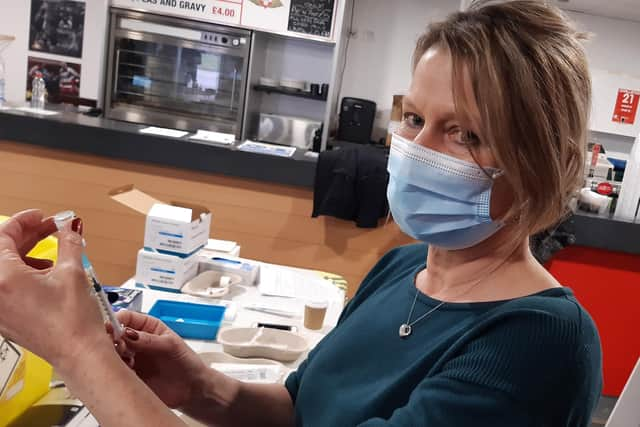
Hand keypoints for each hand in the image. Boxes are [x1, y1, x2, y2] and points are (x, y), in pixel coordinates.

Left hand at [0, 210, 111, 372]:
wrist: (77, 352)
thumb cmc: (72, 322)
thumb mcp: (73, 272)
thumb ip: (69, 243)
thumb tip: (70, 228)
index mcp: (3, 277)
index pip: (4, 236)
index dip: (24, 221)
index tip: (40, 217)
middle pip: (2, 252)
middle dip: (28, 237)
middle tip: (50, 229)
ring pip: (4, 269)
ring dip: (26, 255)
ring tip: (53, 255)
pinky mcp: (5, 318)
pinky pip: (6, 287)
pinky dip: (23, 274)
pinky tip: (47, 275)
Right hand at [112, 310, 208, 408]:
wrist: (191, 389)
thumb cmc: (186, 362)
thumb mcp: (170, 345)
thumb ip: (148, 340)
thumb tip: (127, 333)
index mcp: (147, 327)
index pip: (126, 318)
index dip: (116, 321)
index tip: (114, 329)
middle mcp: (136, 341)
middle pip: (114, 335)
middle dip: (112, 339)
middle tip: (120, 347)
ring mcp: (131, 358)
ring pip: (112, 353)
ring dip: (114, 356)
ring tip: (128, 361)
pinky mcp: (129, 375)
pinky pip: (115, 371)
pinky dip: (116, 371)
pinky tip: (127, 372)